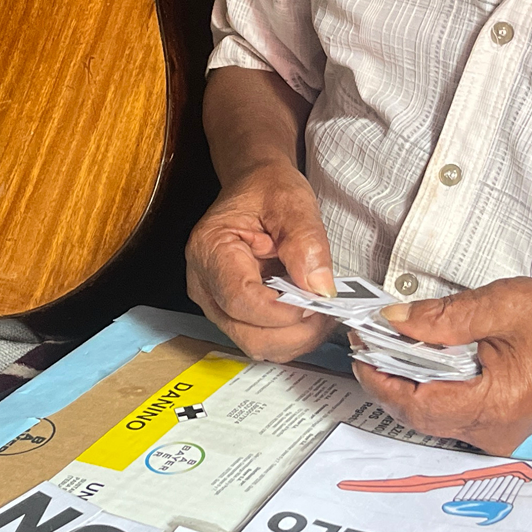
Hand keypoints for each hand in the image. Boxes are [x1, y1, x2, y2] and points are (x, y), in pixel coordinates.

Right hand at [186, 161, 337, 361]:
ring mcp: (216, 302)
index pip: (240, 300)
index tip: (316, 302)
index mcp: (210, 248)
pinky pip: (262, 339)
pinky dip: (291, 335)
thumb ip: (306, 242)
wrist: (256, 187)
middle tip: (327, 311)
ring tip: (322, 312)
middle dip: (294, 332)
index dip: (282, 311)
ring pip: (255, 344)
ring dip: (296, 337)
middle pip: (246, 334)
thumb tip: (318, 287)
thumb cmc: (267, 189)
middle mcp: (205, 283)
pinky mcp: (234, 313)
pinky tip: (310, 315)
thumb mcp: (292, 201)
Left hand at [352, 277, 531, 451]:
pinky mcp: (494, 427)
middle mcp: (490, 433)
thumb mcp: (508, 304)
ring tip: (390, 344)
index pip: (416, 402)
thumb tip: (394, 320)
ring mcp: (492, 436)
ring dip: (404, 381)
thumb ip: (446, 316)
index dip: (380, 374)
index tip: (362, 342)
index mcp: (494, 405)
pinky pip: (447, 413)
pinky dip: (427, 387)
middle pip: (416, 414)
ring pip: (428, 416)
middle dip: (386, 377)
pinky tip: (421, 359)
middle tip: (370, 338)